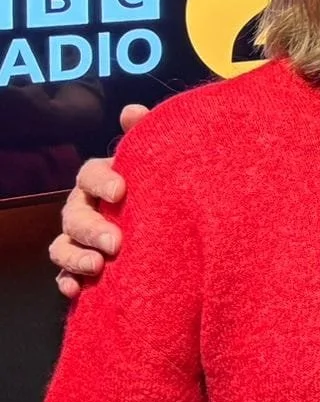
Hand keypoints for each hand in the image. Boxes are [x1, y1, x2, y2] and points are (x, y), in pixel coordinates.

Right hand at [48, 103, 146, 298]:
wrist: (175, 227)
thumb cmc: (163, 187)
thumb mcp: (160, 163)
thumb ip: (146, 136)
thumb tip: (131, 111)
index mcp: (103, 180)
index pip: (90, 174)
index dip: (102, 181)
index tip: (122, 191)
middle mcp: (86, 207)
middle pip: (73, 215)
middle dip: (91, 228)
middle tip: (116, 243)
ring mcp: (80, 238)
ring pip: (62, 246)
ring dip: (75, 257)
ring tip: (97, 267)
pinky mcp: (82, 267)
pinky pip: (65, 275)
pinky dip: (67, 282)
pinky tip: (77, 291)